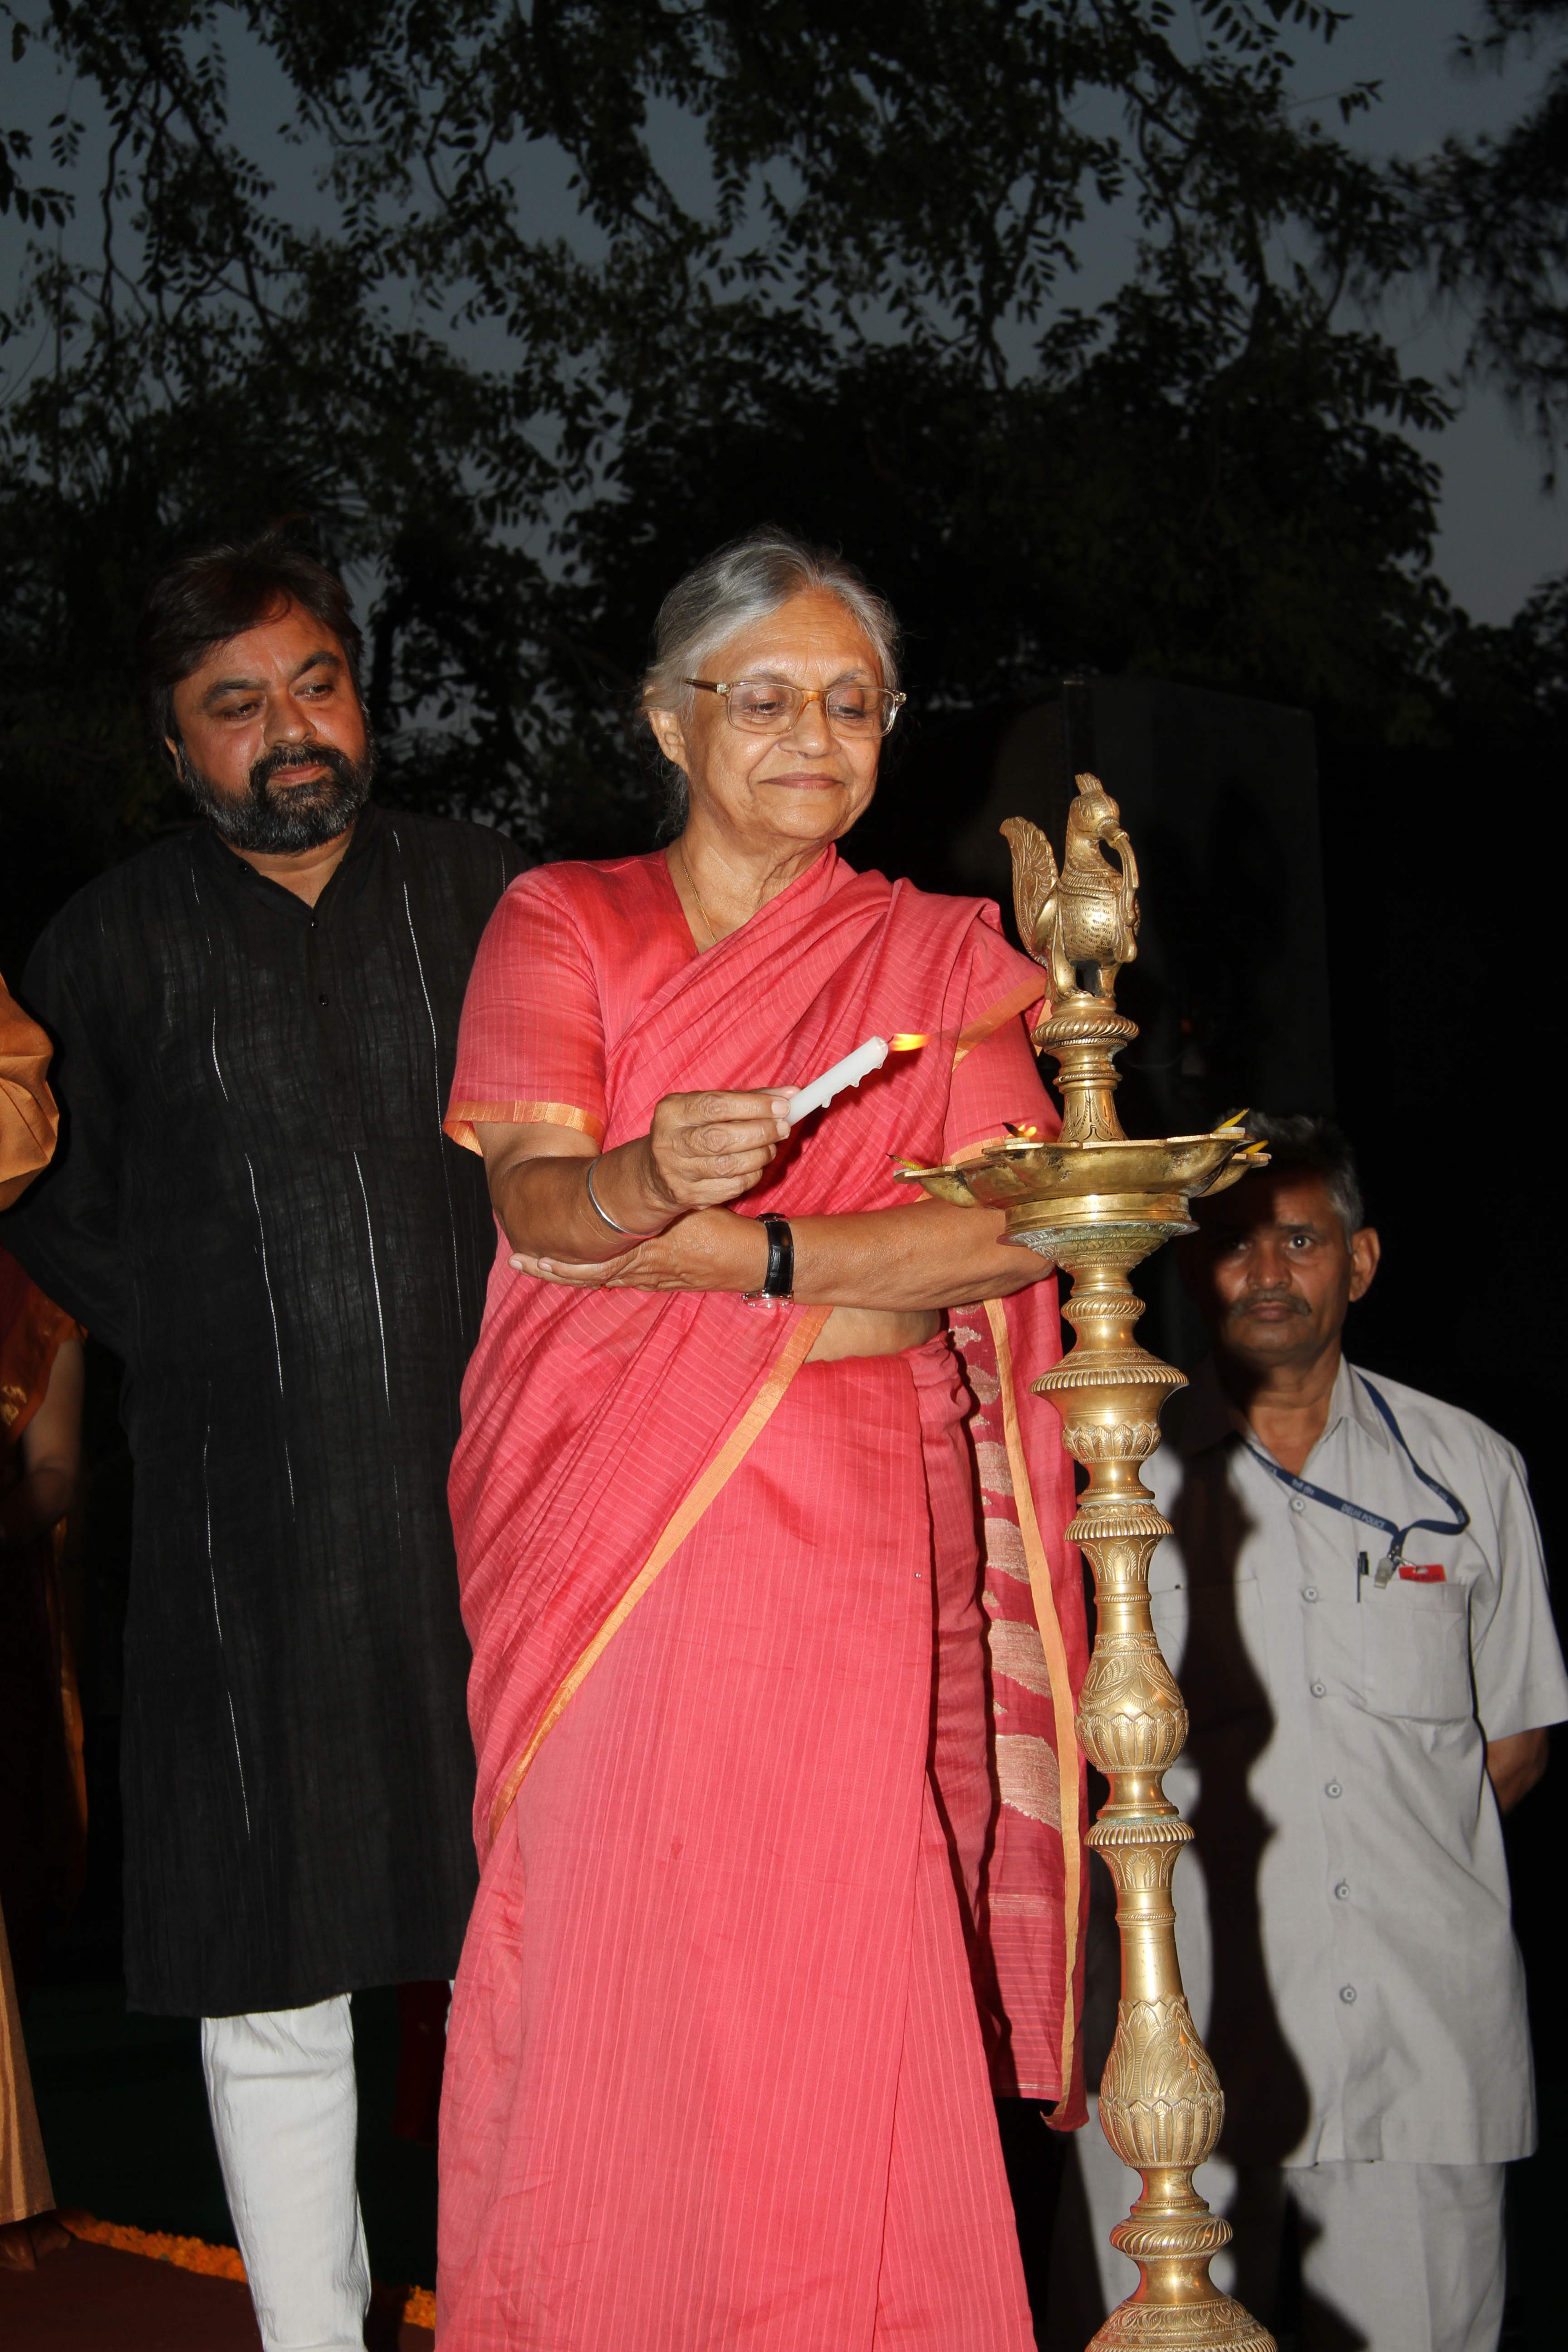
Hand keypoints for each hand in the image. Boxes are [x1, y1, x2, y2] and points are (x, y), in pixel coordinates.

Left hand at [511, 1208, 765, 1292]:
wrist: (753, 1259)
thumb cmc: (723, 1230)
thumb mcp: (688, 1207)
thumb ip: (661, 1198)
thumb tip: (641, 1179)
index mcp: (644, 1252)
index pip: (592, 1265)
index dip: (560, 1263)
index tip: (531, 1256)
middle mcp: (642, 1270)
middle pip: (587, 1275)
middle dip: (553, 1269)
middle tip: (521, 1260)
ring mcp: (653, 1278)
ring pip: (603, 1278)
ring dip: (573, 1271)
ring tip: (543, 1264)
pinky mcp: (665, 1280)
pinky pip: (624, 1278)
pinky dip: (602, 1273)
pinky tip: (589, 1268)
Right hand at [640, 1089, 792, 1216]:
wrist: (655, 1173)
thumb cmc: (692, 1130)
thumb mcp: (709, 1107)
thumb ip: (749, 1098)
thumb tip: (792, 1093)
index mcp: (673, 1111)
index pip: (716, 1105)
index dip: (754, 1106)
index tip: (782, 1106)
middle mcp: (670, 1142)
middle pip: (722, 1138)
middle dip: (761, 1132)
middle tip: (783, 1128)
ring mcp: (678, 1172)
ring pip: (729, 1166)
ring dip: (761, 1155)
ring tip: (771, 1146)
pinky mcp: (690, 1195)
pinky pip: (732, 1187)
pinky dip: (753, 1175)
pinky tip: (756, 1165)